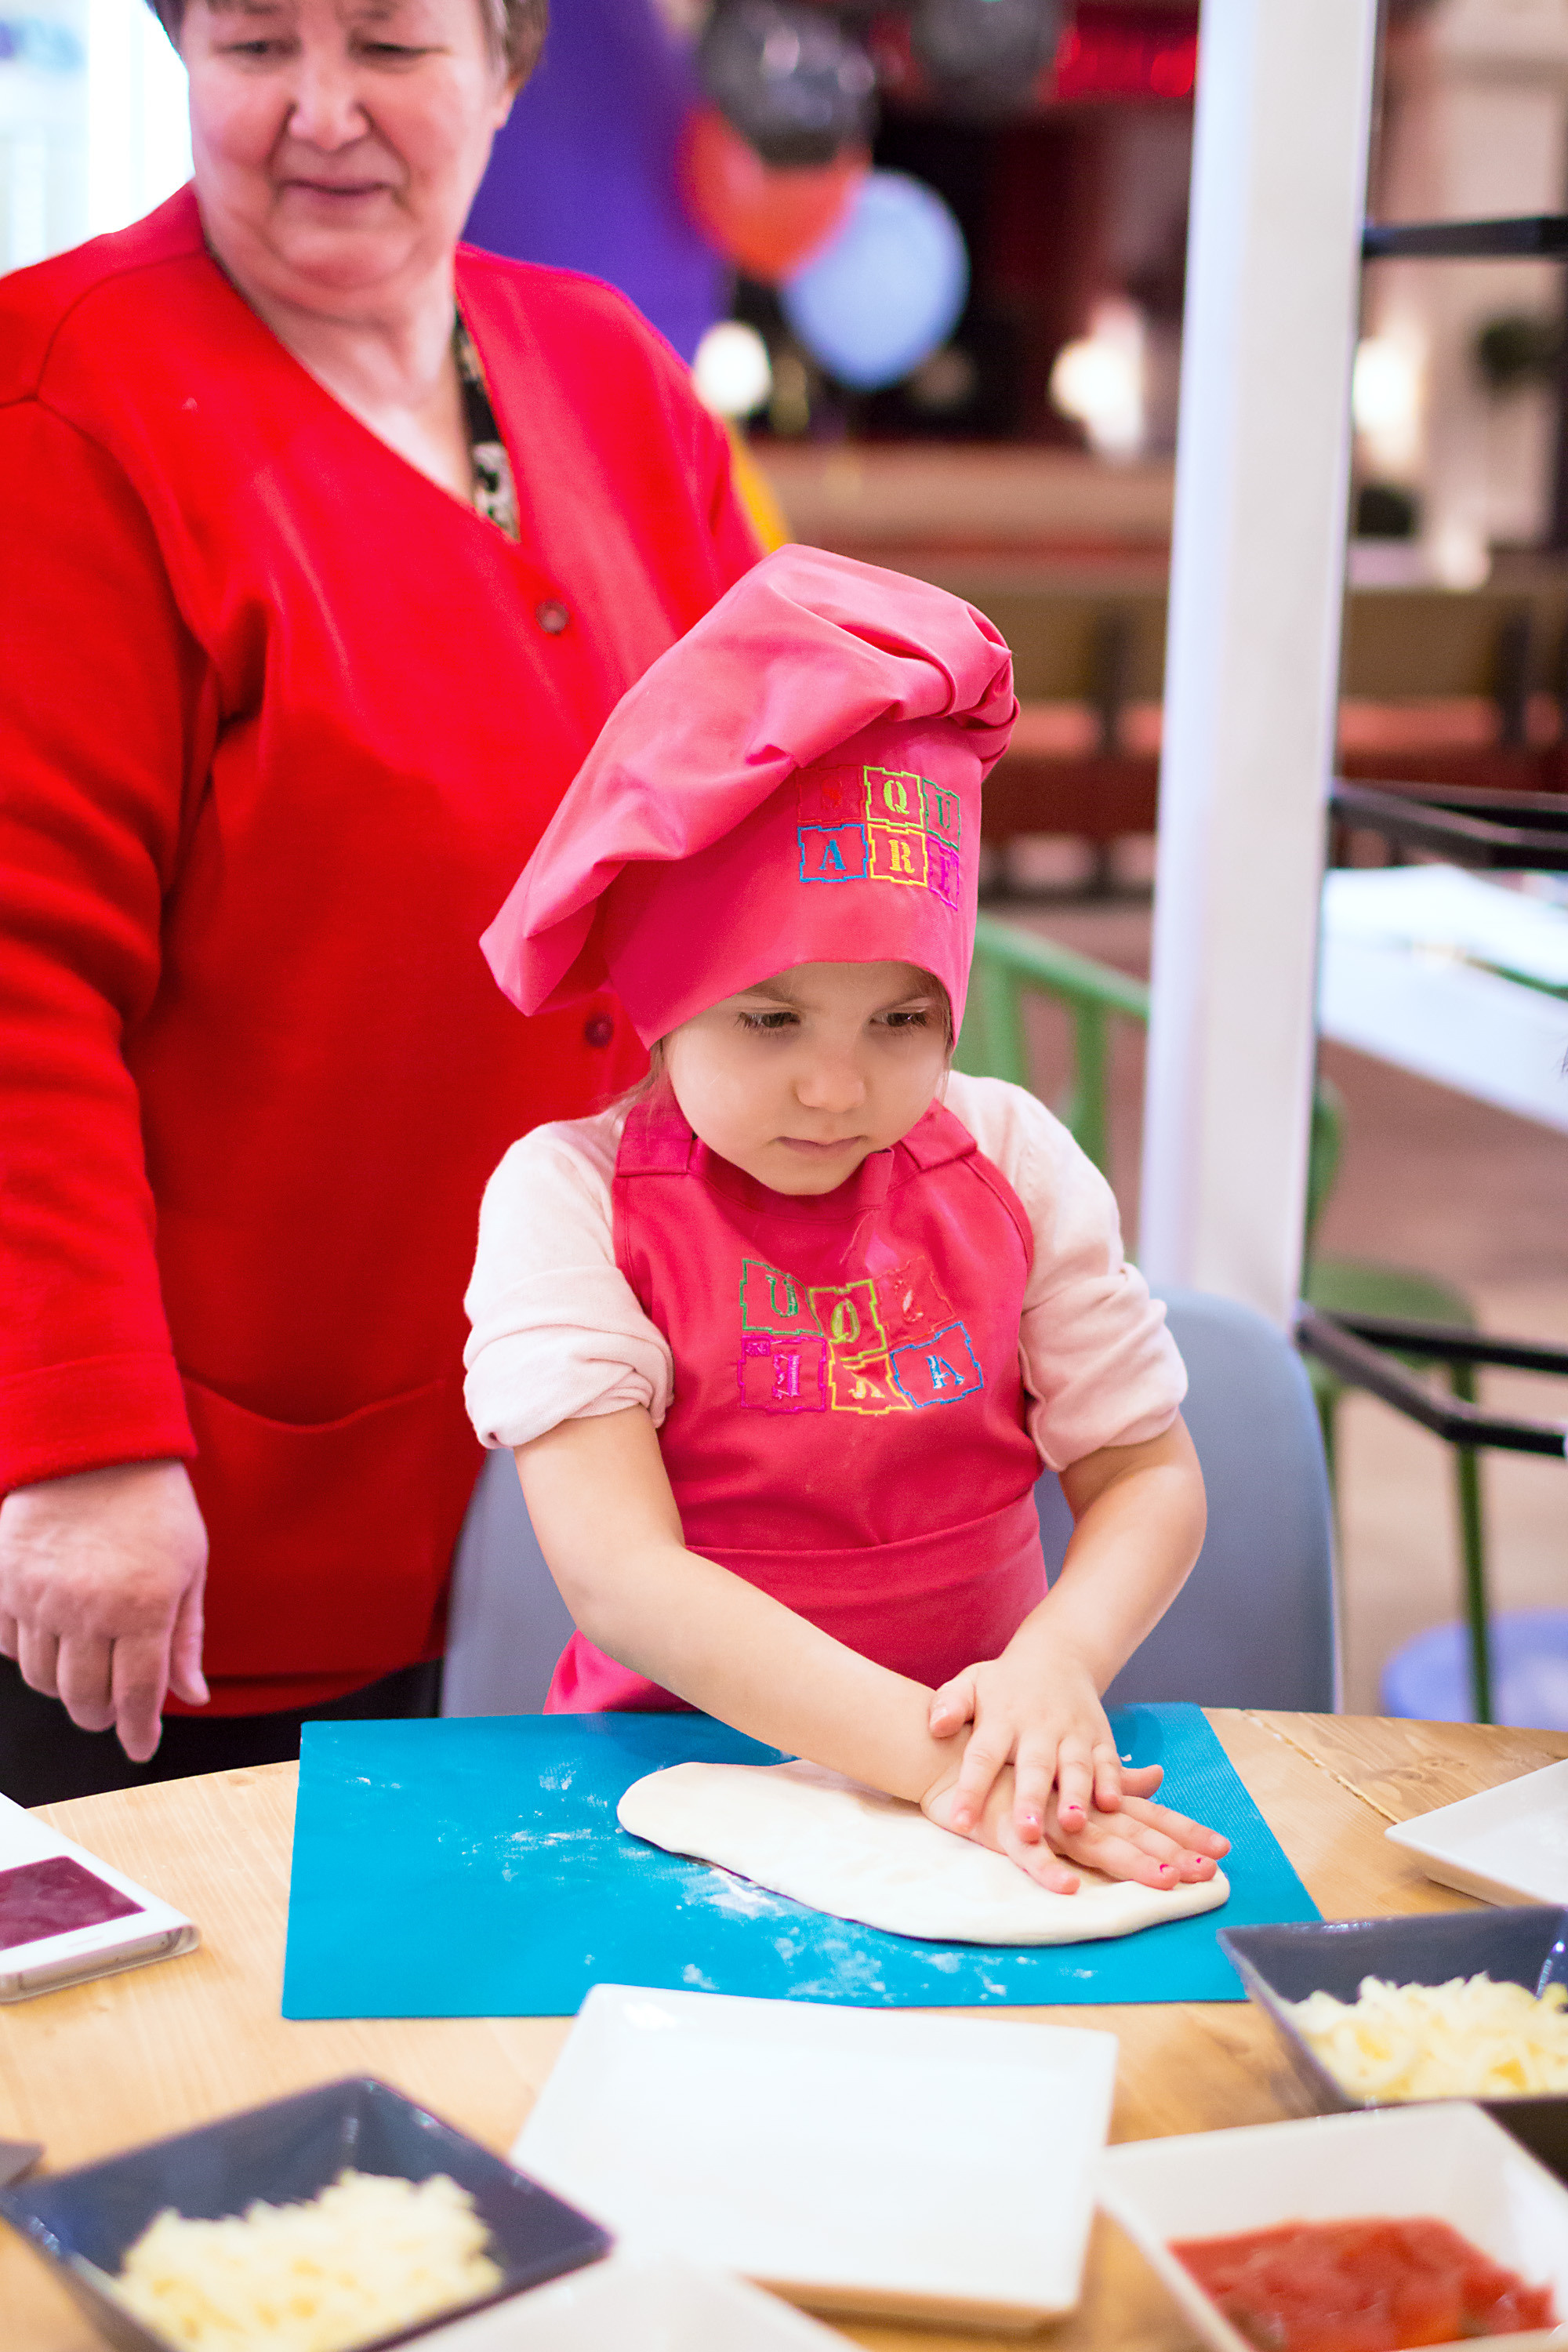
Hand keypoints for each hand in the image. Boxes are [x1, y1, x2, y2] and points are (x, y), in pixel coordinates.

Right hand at [0, 1461, 208, 1761]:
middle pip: (85, 1699)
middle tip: (112, 1709)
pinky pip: (7, 1647)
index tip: (142, 1747)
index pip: (138, 1695)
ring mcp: (40, 1598)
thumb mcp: (190, 1567)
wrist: (95, 1444)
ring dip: (65, 1687)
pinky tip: (50, 1640)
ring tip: (84, 1669)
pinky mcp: (4, 1583)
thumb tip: (194, 1695)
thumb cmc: (154, 1504)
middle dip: (101, 1716)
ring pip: (42, 1680)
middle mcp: (89, 1610)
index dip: (139, 1731)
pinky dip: (27, 1656)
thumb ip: (186, 1637)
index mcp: (144, 1607)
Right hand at [923, 1758, 1228, 1893]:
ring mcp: (1042, 1818)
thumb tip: (1154, 1775)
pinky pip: (1029, 1856)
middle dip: (1171, 1852)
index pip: (1146, 1815)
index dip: (1183, 1831)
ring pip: (1091, 1843)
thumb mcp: (1066, 1763)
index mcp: (1089, 1793)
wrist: (946, 1749)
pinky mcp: (1005, 1830)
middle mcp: (1073, 1806)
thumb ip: (1110, 1774)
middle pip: (1131, 1832)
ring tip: (1165, 1881)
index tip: (1222, 1851)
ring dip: (1129, 1862)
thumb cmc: (1009, 1758)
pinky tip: (1070, 1888)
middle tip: (1209, 1874)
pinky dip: (1049, 1870)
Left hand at [928, 1643, 1128, 1844]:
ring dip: (1075, 1796)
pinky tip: (1111, 1804)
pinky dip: (1113, 1782)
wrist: (1057, 1655)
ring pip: (1075, 1766)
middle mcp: (1039, 1727)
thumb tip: (935, 1726)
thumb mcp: (972, 1683)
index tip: (959, 1821)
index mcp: (1001, 1718)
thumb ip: (951, 1703)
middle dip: (1030, 1798)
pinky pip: (1108, 1761)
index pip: (982, 1755)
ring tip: (1072, 1824)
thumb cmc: (1003, 1684)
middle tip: (1026, 1831)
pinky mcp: (1101, 1737)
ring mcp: (1073, 1732)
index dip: (971, 1788)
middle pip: (1034, 1765)